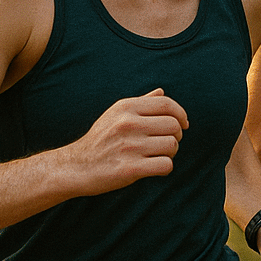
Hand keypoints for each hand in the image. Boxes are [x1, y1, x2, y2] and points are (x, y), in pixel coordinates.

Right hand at [61, 88, 188, 194]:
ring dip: (170, 153)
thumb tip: (161, 92)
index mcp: (126, 107)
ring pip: (172, 146)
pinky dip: (165, 168)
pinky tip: (156, 168)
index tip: (183, 125)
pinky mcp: (130, 168)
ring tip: (158, 156)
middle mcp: (128, 123)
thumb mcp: (115, 115)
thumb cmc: (100, 140)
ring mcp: (129, 146)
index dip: (181, 114)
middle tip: (166, 144)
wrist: (76, 166)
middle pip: (173, 125)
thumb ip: (140, 103)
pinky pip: (166, 165)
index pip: (167, 104)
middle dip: (176, 136)